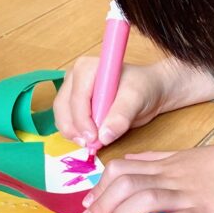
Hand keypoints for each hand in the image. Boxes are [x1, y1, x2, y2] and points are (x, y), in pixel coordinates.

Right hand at [52, 56, 213, 148]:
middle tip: (90, 145)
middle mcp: (75, 77)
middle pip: (63, 106)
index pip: (77, 96)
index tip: (94, 138)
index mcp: (87, 67)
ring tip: (91, 144)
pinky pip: (68, 122)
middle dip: (74, 128)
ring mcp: (73, 91)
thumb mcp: (136, 98)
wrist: (150, 91)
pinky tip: (90, 141)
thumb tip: (104, 136)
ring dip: (73, 133)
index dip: (83, 119)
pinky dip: (76, 134)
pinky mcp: (75, 105)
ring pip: (62, 116)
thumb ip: (121, 116)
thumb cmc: (144, 88)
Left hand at [80, 143, 213, 212]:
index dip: (100, 186)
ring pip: (146, 198)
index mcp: (164, 165)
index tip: (88, 203)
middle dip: (101, 203)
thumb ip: (153, 161)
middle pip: (126, 184)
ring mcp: (187, 194)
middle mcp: (171, 177)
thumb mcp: (183, 156)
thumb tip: (127, 163)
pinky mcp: (204, 212)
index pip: (121, 169)